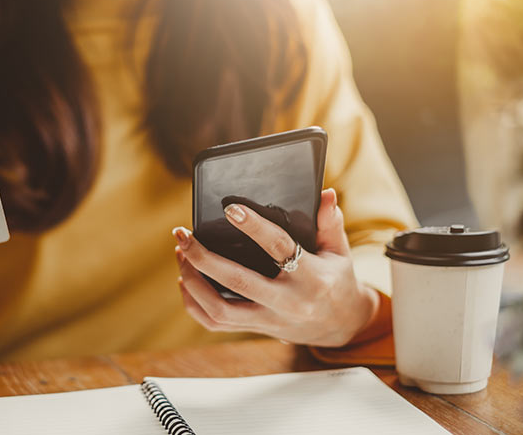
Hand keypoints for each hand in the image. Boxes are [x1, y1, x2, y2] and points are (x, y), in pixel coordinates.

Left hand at [173, 188, 378, 346]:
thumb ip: (330, 223)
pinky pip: (216, 323)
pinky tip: (185, 280)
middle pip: (237, 281)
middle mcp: (287, 302)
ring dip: (193, 281)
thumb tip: (324, 193)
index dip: (254, 227)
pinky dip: (194, 304)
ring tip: (181, 254)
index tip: (230, 209)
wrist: (341, 326)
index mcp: (311, 277)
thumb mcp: (340, 251)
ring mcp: (269, 320)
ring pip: (220, 309)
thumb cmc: (336, 280)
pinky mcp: (256, 329)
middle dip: (203, 257)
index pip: (279, 248)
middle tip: (183, 234)